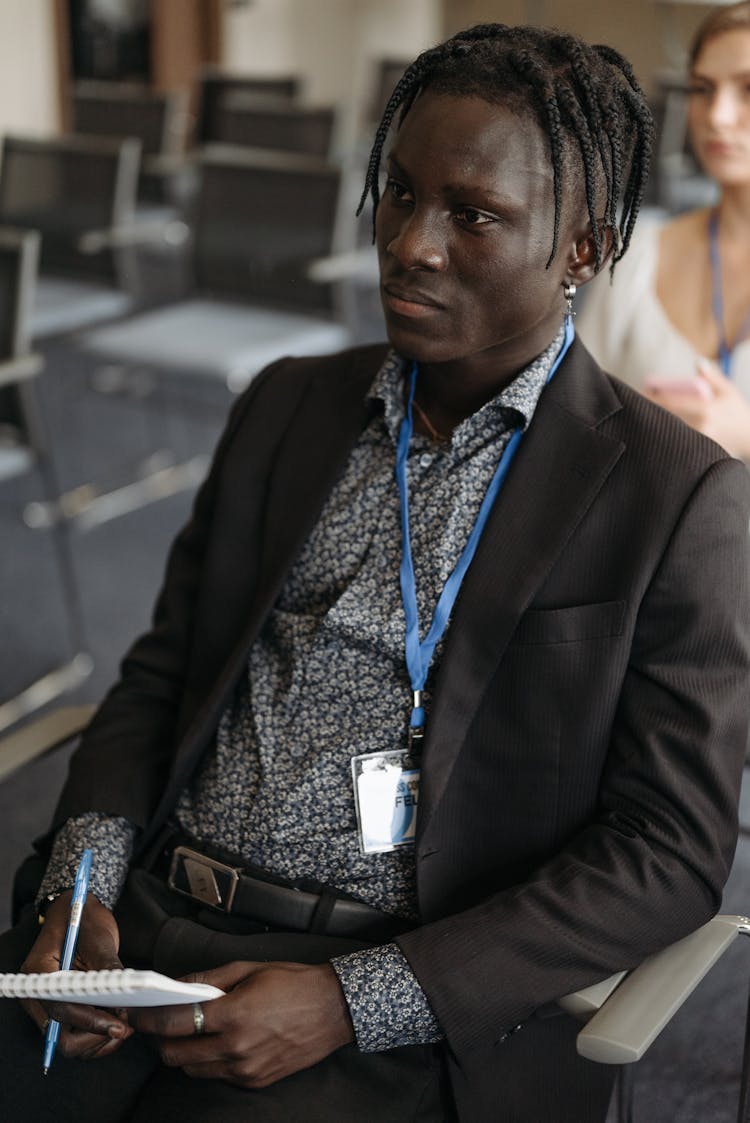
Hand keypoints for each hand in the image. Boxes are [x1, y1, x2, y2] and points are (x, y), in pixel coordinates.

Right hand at [20, 892, 132, 1059]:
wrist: (76, 911)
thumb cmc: (84, 918)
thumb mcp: (98, 937)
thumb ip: (108, 969)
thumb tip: (125, 1001)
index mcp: (38, 973)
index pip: (61, 1009)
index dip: (91, 1021)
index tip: (119, 1025)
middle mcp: (37, 995)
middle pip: (61, 1037)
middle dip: (95, 1038)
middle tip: (125, 1027)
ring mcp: (48, 1005)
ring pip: (70, 1042)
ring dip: (98, 1041)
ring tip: (125, 1024)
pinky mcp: (63, 1010)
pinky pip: (76, 1035)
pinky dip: (97, 1036)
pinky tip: (117, 1022)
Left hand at [130, 961, 355, 1087]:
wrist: (334, 1009)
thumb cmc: (293, 983)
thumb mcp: (249, 969)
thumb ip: (208, 980)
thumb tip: (175, 985)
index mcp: (233, 1015)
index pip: (174, 1023)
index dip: (149, 1019)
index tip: (137, 1013)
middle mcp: (236, 1048)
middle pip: (176, 1055)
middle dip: (161, 1040)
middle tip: (161, 1023)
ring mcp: (246, 1069)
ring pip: (193, 1070)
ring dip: (184, 1053)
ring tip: (192, 1032)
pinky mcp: (256, 1082)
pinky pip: (218, 1076)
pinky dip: (209, 1062)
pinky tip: (219, 1042)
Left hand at [644, 359, 749, 459]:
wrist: (749, 438)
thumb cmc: (737, 412)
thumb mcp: (728, 391)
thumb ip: (713, 377)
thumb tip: (697, 362)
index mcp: (705, 410)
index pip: (672, 403)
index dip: (654, 398)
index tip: (643, 393)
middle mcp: (700, 426)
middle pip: (666, 418)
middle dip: (651, 410)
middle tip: (637, 403)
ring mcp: (697, 441)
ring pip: (669, 430)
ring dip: (655, 422)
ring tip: (643, 414)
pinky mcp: (696, 450)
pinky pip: (676, 441)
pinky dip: (665, 434)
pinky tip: (653, 431)